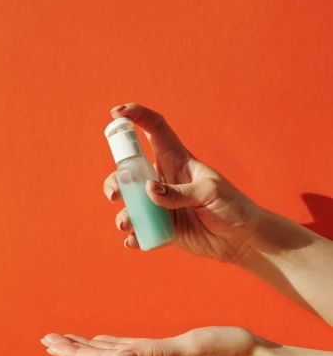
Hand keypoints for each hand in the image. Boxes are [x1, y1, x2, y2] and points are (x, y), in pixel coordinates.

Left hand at [41, 327, 279, 355]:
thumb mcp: (188, 347)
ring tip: (66, 342)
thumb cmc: (224, 351)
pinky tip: (105, 342)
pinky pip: (131, 353)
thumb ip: (151, 353)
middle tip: (46, 341)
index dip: (74, 352)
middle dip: (73, 351)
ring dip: (89, 349)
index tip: (49, 344)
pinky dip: (112, 346)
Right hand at [104, 102, 262, 262]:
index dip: (136, 116)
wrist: (242, 239)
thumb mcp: (209, 192)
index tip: (116, 114)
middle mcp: (163, 179)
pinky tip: (134, 241)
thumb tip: (148, 190)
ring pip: (130, 203)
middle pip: (129, 171)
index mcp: (177, 160)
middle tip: (114, 194)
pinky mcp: (162, 227)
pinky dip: (133, 237)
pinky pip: (140, 231)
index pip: (154, 129)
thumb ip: (178, 192)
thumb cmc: (232, 206)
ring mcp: (160, 205)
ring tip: (127, 224)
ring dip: (123, 214)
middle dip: (115, 180)